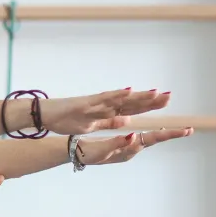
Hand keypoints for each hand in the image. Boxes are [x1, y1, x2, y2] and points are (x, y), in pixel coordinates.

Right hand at [34, 88, 171, 135]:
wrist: (46, 115)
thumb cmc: (66, 119)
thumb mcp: (92, 126)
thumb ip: (108, 122)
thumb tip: (126, 121)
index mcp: (107, 112)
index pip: (132, 108)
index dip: (149, 106)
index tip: (165, 102)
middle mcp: (104, 104)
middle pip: (131, 102)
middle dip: (150, 100)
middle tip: (169, 96)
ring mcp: (96, 103)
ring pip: (121, 99)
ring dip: (138, 96)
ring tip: (155, 93)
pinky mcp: (86, 103)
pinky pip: (103, 99)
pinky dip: (116, 95)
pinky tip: (128, 91)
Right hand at [75, 128, 192, 165]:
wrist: (76, 154)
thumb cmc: (88, 152)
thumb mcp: (103, 148)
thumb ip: (118, 143)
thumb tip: (134, 137)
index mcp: (129, 148)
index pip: (153, 138)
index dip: (170, 133)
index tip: (185, 130)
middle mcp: (131, 149)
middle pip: (155, 139)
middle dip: (171, 134)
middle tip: (188, 130)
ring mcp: (127, 148)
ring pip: (149, 139)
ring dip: (162, 134)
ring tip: (176, 130)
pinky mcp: (122, 145)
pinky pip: (141, 139)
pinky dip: (150, 134)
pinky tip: (152, 131)